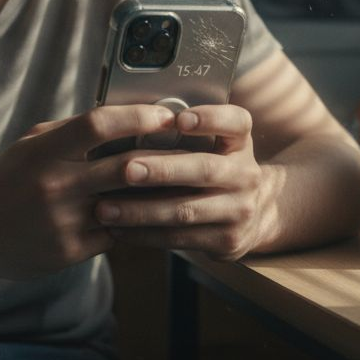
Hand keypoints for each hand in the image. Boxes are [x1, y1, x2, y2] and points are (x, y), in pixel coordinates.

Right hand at [0, 104, 176, 279]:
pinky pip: (115, 233)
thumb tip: (123, 114)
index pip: (98, 125)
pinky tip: (149, 214)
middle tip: (192, 150)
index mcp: (44, 152)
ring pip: (126, 205)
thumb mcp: (31, 145)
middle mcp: (54, 186)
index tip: (165, 115)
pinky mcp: (69, 251)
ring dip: (157, 194)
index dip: (137, 117)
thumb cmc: (9, 179)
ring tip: (184, 182)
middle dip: (163, 158)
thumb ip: (71, 131)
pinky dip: (132, 222)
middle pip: (123, 166)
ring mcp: (63, 222)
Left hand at [96, 104, 273, 260]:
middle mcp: (246, 175)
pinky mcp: (226, 241)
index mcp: (241, 143)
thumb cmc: (216, 170)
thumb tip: (131, 121)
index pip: (236, 122)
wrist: (253, 217)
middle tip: (127, 169)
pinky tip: (119, 229)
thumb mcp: (216, 146)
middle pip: (205, 169)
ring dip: (141, 211)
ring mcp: (239, 210)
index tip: (179, 119)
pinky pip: (179, 238)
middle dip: (163, 170)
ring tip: (106, 209)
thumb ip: (186, 135)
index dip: (210, 119)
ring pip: (186, 211)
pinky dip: (145, 234)